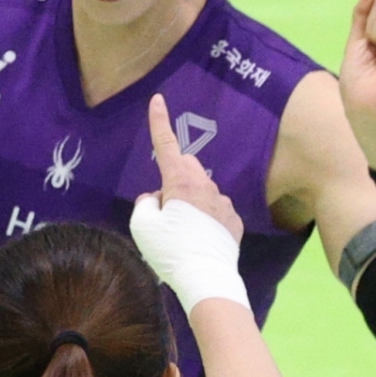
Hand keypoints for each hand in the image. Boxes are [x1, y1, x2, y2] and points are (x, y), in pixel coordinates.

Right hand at [141, 92, 241, 242]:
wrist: (206, 277)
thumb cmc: (170, 251)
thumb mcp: (142, 226)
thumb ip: (145, 204)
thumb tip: (157, 198)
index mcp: (179, 182)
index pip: (165, 144)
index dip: (158, 121)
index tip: (157, 99)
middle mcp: (205, 186)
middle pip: (186, 167)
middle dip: (174, 177)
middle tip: (164, 207)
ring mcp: (222, 202)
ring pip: (201, 191)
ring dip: (190, 201)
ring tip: (183, 233)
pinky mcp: (234, 220)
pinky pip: (215, 211)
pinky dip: (205, 219)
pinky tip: (200, 241)